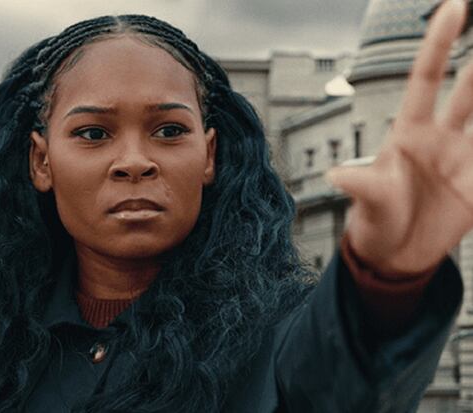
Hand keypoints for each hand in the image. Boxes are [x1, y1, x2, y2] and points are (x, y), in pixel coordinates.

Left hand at [327, 0, 472, 273]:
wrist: (393, 255)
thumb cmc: (374, 221)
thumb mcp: (369, 203)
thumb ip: (364, 186)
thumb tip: (335, 175)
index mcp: (409, 133)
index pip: (426, 79)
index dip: (437, 43)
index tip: (454, 6)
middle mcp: (439, 139)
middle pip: (470, 93)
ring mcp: (462, 160)